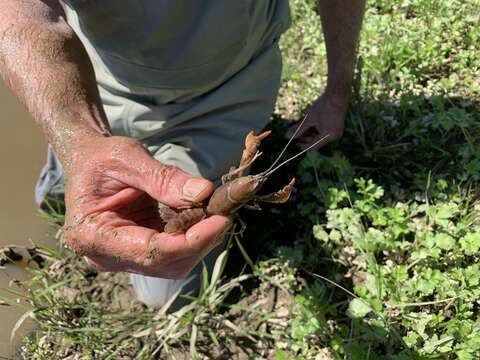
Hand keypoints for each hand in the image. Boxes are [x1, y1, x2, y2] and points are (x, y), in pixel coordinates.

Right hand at [62, 135, 230, 278]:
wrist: (89, 164)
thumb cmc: (101, 159)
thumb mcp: (127, 158)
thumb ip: (163, 178)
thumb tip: (204, 193)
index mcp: (92, 235)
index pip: (151, 251)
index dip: (191, 240)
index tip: (221, 219)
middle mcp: (105, 256)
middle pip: (167, 264)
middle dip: (201, 240)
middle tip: (224, 210)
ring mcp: (123, 259)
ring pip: (175, 263)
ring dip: (201, 239)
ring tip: (215, 209)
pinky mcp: (139, 254)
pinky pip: (174, 253)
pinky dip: (194, 236)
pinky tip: (203, 214)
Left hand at [286, 94, 347, 149]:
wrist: (337, 95)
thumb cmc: (323, 106)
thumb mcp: (308, 118)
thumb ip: (298, 129)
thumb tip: (287, 136)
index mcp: (328, 136)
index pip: (313, 146)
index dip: (303, 146)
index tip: (295, 143)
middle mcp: (334, 137)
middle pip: (317, 143)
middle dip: (306, 139)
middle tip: (297, 135)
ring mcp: (337, 133)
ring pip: (320, 138)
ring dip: (311, 134)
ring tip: (303, 128)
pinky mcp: (337, 128)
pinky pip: (325, 133)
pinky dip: (317, 131)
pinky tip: (310, 126)